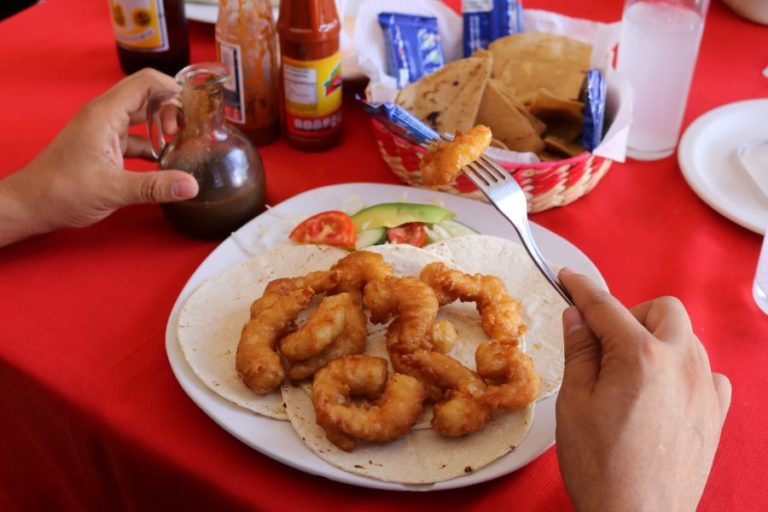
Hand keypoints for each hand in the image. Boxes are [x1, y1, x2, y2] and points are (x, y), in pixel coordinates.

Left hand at [0, 68, 197, 246]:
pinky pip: (136, 136)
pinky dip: (153, 145)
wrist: (31, 205)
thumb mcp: (112, 190)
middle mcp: (105, 115)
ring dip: (164, 127)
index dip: (174, 91)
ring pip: (143, 116)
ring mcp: (104, 130)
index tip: (193, 114)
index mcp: (105, 114)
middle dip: (174, 109)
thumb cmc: (61, 191)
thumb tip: (191, 185)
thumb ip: (154, 187)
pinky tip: (165, 163)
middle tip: (189, 134)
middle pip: (149, 95)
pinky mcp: (105, 146)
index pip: (147, 82)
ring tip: (183, 146)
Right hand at [555, 268, 730, 511]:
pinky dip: (684, 369)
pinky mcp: (715, 414)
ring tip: (630, 369)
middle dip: (631, 314)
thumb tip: (578, 316)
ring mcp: (705, 389)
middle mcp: (682, 365)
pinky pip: (707, 371)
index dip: (582, 288)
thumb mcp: (573, 403)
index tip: (568, 278)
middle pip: (663, 310)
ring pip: (687, 337)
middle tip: (604, 341)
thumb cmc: (600, 464)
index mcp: (640, 357)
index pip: (607, 306)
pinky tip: (663, 390)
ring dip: (658, 338)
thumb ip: (579, 351)